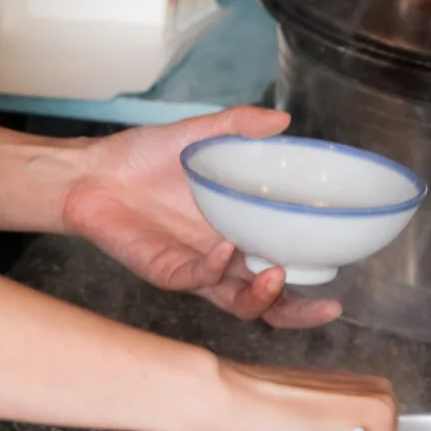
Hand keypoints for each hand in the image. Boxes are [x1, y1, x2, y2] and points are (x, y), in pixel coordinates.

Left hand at [60, 107, 340, 328]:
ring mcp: (197, 271)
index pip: (285, 269)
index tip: (340, 285)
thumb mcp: (198, 136)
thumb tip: (282, 119)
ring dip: (262, 297)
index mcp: (241, 235)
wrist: (90, 173)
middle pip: (270, 303)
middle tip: (326, 306)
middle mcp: (224, 261)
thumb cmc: (143, 160)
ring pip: (238, 304)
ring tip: (276, 276)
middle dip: (299, 311)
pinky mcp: (167, 271)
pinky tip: (223, 249)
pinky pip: (197, 279)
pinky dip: (214, 267)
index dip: (313, 282)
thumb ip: (239, 127)